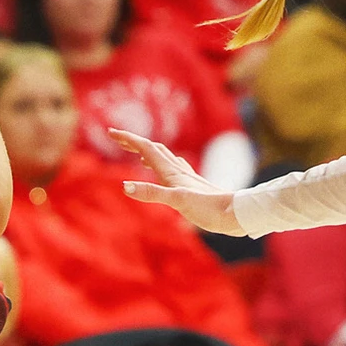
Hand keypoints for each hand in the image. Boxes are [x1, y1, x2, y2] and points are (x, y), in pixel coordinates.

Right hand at [111, 128, 244, 235]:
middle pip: (153, 149)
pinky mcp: (192, 186)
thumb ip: (152, 193)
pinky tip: (164, 171)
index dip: (128, 139)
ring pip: (163, 157)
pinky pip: (172, 169)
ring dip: (147, 151)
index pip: (145, 149)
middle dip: (134, 142)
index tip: (111, 132)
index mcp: (171, 172)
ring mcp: (186, 177)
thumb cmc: (209, 209)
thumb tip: (125, 186)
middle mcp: (178, 171)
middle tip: (117, 139)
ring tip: (136, 152)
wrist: (235, 214)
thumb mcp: (177, 201)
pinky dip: (161, 165)